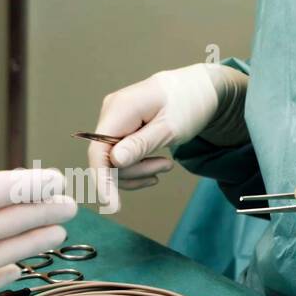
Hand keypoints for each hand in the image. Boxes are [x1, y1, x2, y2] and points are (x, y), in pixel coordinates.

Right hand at [0, 109, 77, 295]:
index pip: (1, 189)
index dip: (32, 183)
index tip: (54, 179)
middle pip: (14, 221)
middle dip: (46, 210)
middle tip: (71, 204)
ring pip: (8, 252)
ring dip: (36, 241)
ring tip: (58, 233)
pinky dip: (6, 274)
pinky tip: (16, 269)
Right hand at [87, 65, 220, 210]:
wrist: (196, 90)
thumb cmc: (188, 104)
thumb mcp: (170, 127)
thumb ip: (141, 144)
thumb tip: (114, 162)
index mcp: (120, 108)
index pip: (98, 150)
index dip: (102, 179)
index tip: (111, 205)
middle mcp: (110, 113)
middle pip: (107, 160)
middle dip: (135, 172)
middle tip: (166, 168)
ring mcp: (113, 122)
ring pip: (113, 163)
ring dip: (139, 171)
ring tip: (166, 165)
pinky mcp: (119, 130)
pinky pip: (120, 158)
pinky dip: (138, 167)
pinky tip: (157, 165)